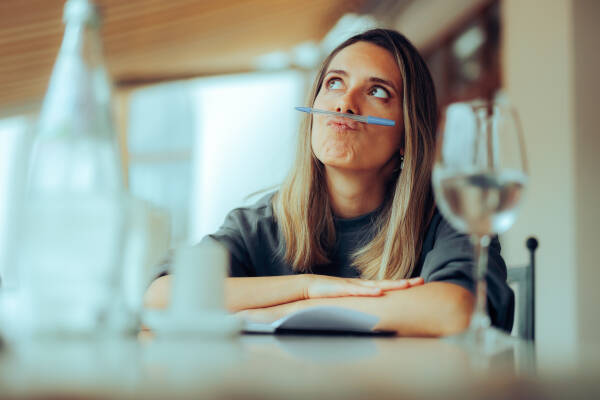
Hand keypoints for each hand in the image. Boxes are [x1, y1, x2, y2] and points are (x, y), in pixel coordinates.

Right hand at [304, 274, 423, 298]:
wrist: (310, 286)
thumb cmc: (330, 295)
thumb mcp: (349, 302)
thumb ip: (360, 305)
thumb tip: (373, 316)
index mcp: (365, 288)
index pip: (387, 286)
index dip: (402, 285)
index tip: (418, 284)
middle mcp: (362, 285)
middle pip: (387, 283)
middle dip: (404, 283)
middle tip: (421, 281)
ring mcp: (354, 286)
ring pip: (376, 285)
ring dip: (392, 285)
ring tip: (406, 285)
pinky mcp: (343, 289)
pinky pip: (358, 290)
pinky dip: (369, 291)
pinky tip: (379, 292)